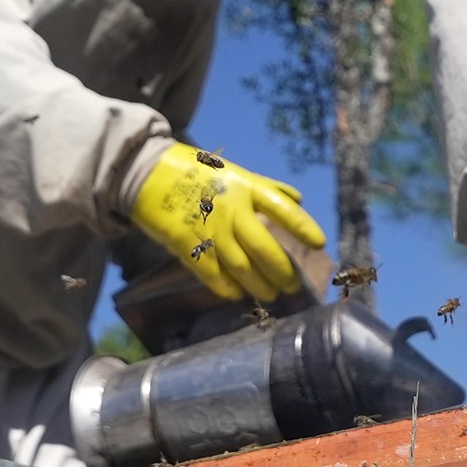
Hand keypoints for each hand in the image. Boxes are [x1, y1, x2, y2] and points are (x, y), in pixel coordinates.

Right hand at [126, 142, 324, 302]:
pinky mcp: (186, 245)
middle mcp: (230, 209)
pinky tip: (238, 294)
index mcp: (244, 187)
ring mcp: (208, 229)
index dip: (301, 226)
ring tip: (271, 295)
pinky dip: (227, 288)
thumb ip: (267, 188)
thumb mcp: (234, 172)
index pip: (280, 207)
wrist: (147, 173)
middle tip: (292, 285)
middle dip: (280, 269)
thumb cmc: (197, 172)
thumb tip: (299, 199)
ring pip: (240, 265)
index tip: (319, 243)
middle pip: (262, 246)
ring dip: (258, 284)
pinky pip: (211, 274)